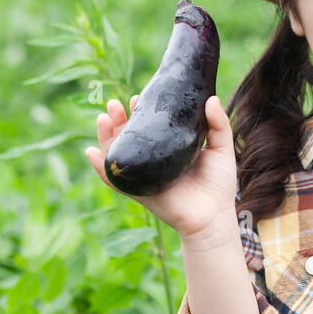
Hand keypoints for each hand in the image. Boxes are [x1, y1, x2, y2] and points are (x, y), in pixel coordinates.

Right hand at [85, 94, 237, 237]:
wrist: (214, 216)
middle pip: (128, 137)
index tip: (138, 97)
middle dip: (118, 119)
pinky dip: (101, 167)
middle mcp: (153, 162)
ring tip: (103, 118)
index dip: (141, 112)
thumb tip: (211, 99)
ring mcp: (144, 177)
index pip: (150, 127)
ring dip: (106, 136)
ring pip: (118, 154)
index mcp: (168, 150)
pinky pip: (114, 180)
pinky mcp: (138, 192)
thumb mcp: (221, 149)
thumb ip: (219, 125)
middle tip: (115, 104)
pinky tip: (91, 152)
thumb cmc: (219, 185)